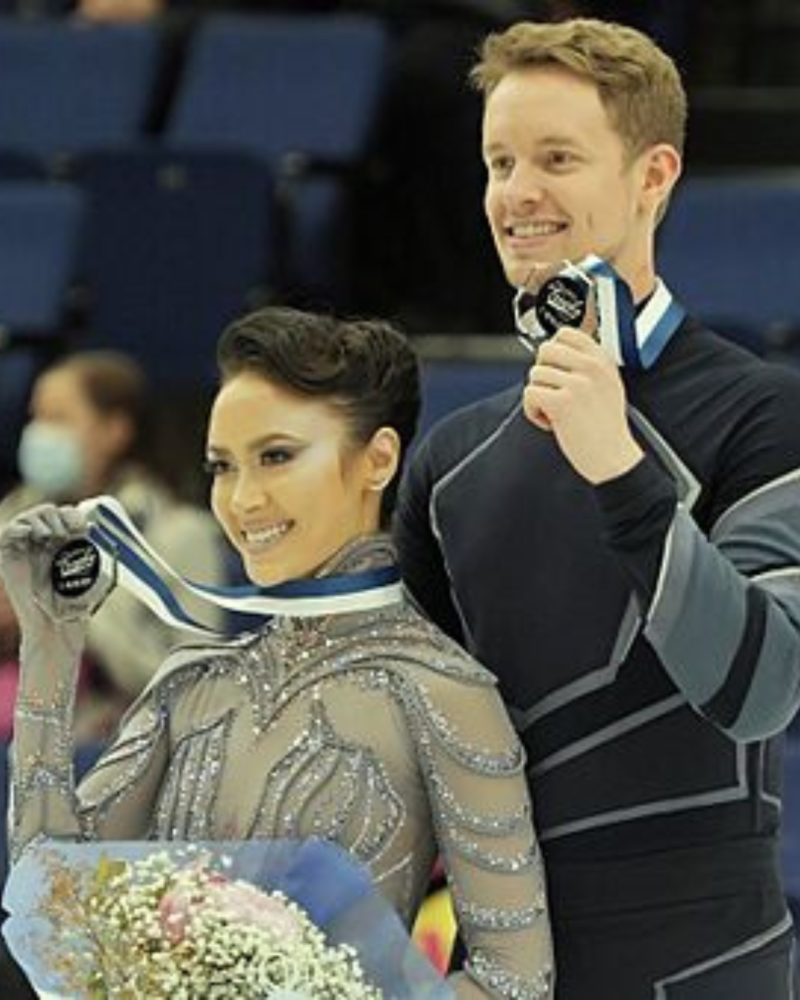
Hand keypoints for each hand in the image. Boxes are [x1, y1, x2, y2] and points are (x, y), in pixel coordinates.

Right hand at [0, 504, 95, 631]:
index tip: (84, 528)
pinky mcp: (9, 558)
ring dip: (43, 519)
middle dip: (60, 516)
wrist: (57, 627)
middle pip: (47, 511)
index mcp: (63, 546)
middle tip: (67, 533)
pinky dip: (20, 526)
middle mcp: (43, 545)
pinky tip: (33, 534)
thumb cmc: (76, 604)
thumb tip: (93, 524)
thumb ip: (90, 549)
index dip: (73, 515)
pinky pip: (8, 532)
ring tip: (52, 536)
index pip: (64, 516)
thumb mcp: (91, 573)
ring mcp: (26, 550)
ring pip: (29, 517)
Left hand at [523, 327, 643, 483]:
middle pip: (545, 350)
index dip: (553, 351)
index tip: (556, 369)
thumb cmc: (607, 429)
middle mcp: (592, 368)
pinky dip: (533, 412)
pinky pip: (530, 394)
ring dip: (538, 396)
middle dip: (542, 372)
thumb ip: (587, 366)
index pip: (566, 333)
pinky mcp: (562, 402)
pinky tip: (550, 423)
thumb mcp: (608, 385)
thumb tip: (556, 352)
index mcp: (603, 360)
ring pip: (534, 373)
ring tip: (555, 412)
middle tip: (553, 393)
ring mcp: (577, 384)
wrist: (613, 459)